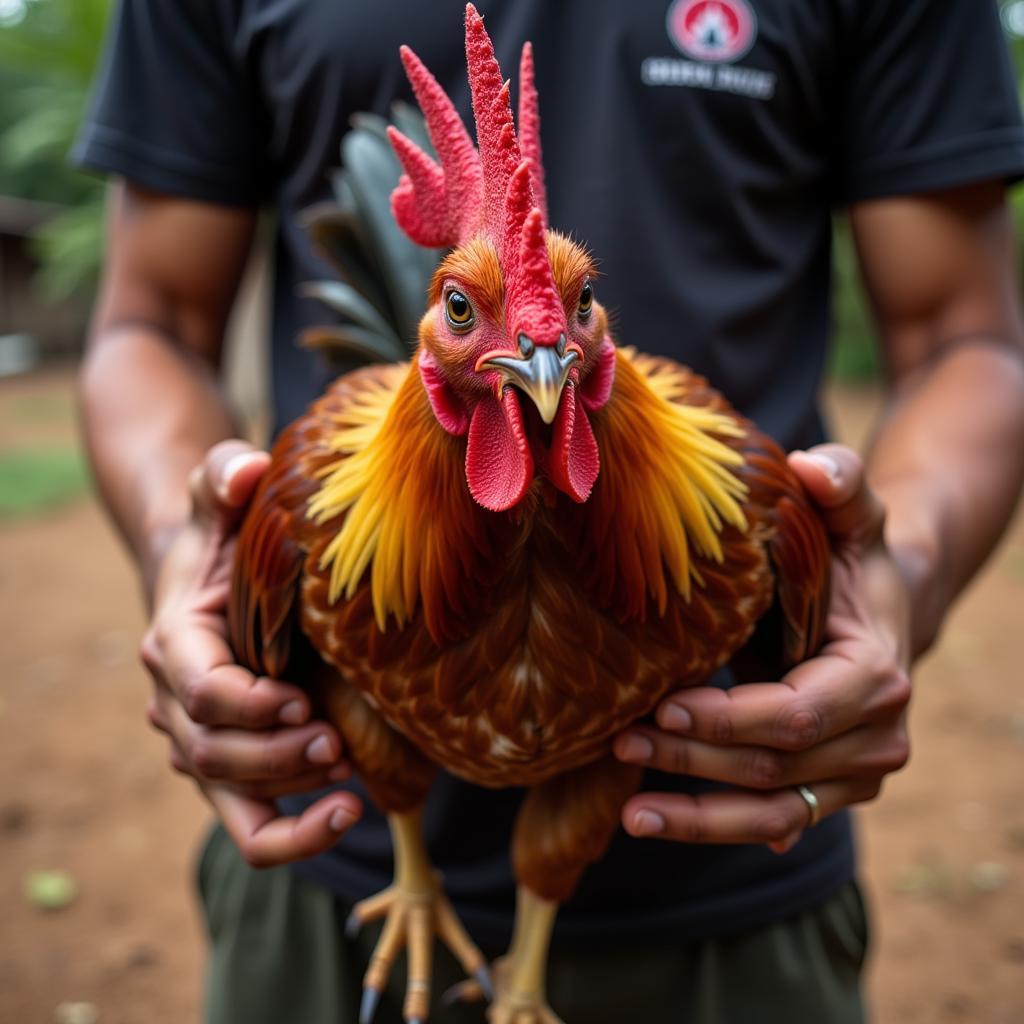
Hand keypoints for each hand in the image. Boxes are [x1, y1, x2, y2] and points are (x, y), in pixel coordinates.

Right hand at [140, 440, 361, 865]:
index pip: (200, 690)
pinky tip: (349, 814)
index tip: (303, 698)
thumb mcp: (220, 495)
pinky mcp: (236, 767)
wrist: (216, 578)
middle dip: (276, 756)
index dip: (248, 704)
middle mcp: (176, 703)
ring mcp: (204, 743)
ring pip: (231, 798)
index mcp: (174, 643)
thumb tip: (245, 471)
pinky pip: (254, 823)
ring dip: (291, 794)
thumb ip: (224, 475)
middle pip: (213, 756)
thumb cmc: (226, 536)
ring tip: (352, 780)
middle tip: (338, 745)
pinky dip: (296, 833)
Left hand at [613, 444, 911, 850]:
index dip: (728, 718)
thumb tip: (810, 466)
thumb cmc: (850, 560)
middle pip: (773, 766)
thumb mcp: (851, 516)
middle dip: (693, 759)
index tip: (662, 707)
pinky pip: (774, 819)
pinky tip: (665, 825)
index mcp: (876, 675)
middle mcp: (877, 739)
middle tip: (620, 743)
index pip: (796, 714)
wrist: (876, 612)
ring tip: (630, 812)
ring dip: (698, 815)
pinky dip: (719, 825)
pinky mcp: (830, 791)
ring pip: (772, 810)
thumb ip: (842, 484)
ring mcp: (856, 774)